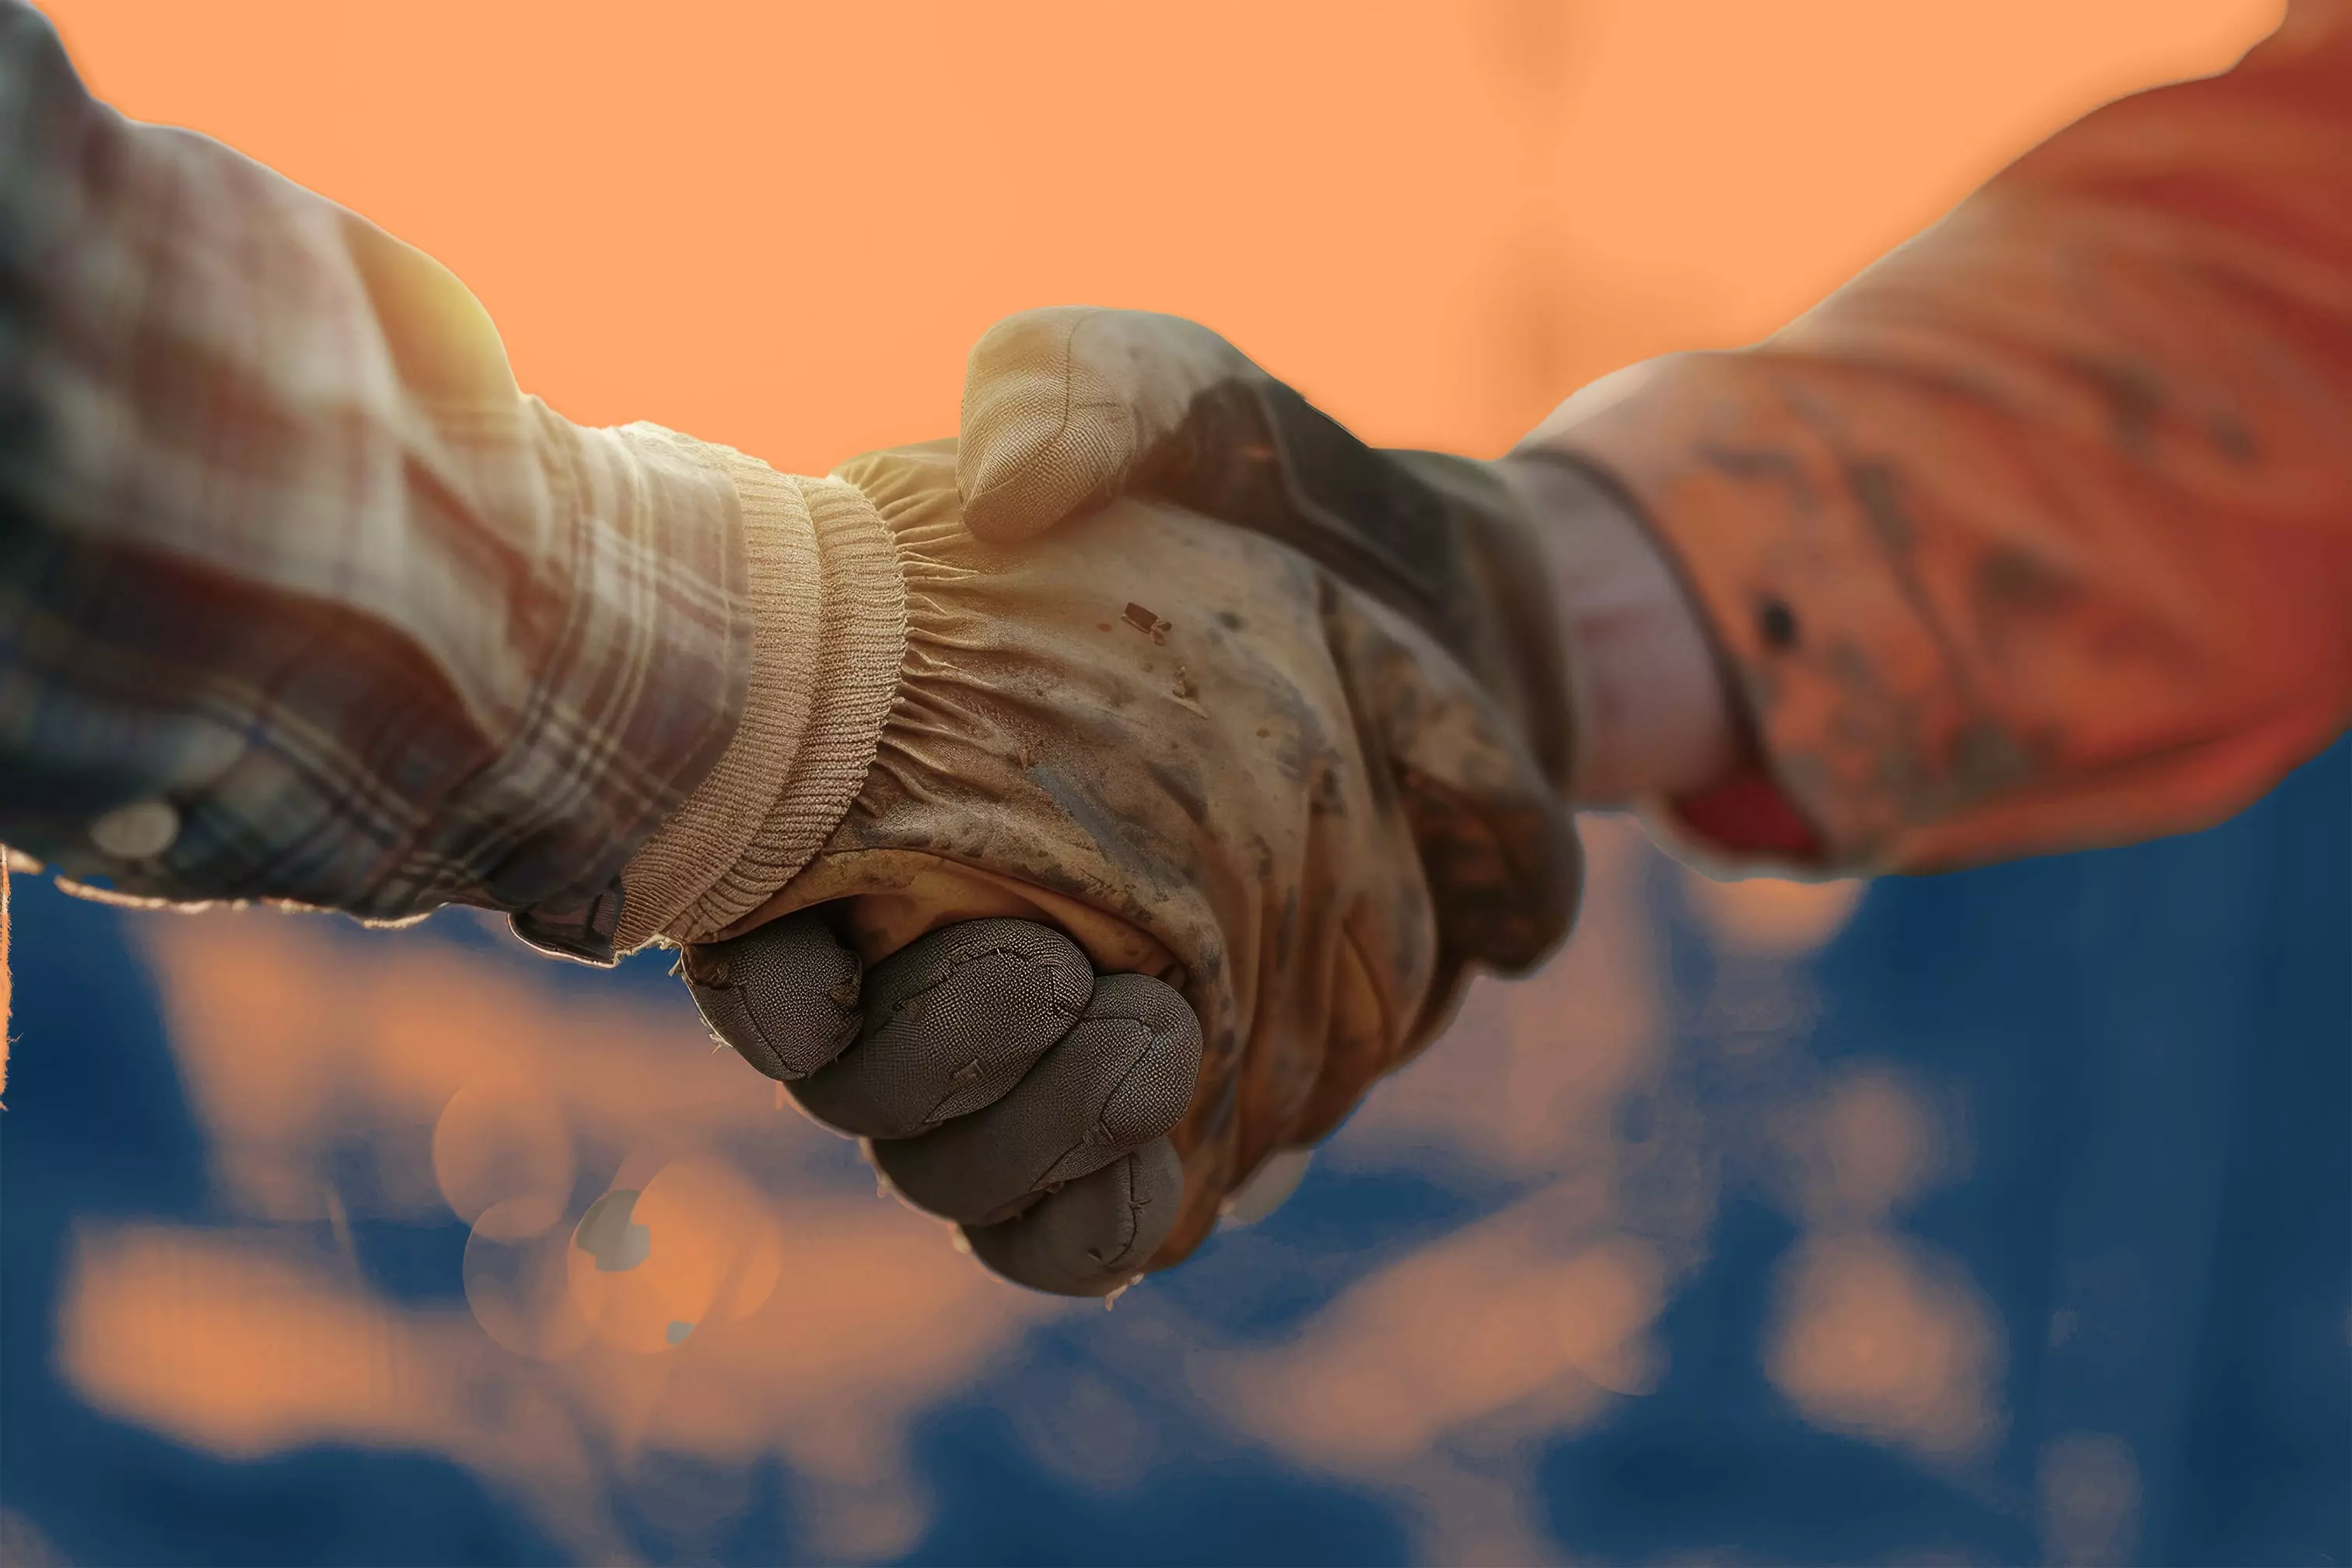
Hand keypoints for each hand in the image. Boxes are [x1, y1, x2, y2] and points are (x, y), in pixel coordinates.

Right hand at [657, 311, 1585, 1293]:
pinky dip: (1106, 1213)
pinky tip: (1181, 1126)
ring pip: (961, 1177)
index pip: (754, 935)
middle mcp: (941, 936)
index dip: (756, 982)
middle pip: (853, 1087)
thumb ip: (1081, 391)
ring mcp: (1058, 1037)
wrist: (1449, 615)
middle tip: (1056, 964)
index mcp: (884, 795)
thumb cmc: (1276, 505)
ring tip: (1152, 1030)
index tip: (817, 957)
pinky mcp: (1179, 1106)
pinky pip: (1090, 1231)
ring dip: (1028, 1139)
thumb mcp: (1187, 404)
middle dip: (930, 1061)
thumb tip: (1005, 483)